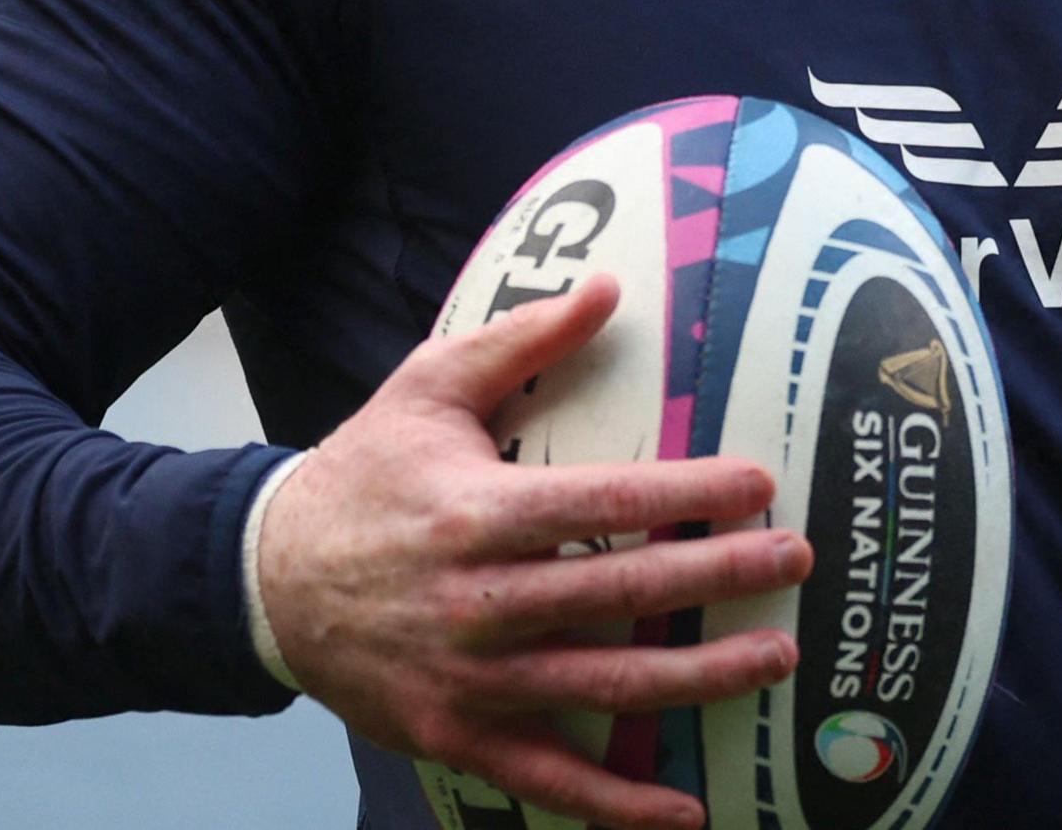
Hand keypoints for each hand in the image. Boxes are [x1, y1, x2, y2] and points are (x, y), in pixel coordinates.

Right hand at [258, 275, 814, 829]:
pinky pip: (551, 780)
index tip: (758, 484)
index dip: (689, 494)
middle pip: (624, 592)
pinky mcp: (458, 736)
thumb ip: (522, 339)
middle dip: (722, 577)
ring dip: (702, 678)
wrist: (266, 579)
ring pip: (607, 686)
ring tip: (777, 656)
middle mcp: (480, 601)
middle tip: (796, 561)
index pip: (606, 503)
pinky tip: (688, 813)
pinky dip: (620, 806)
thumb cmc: (363, 474)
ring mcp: (471, 678)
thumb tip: (610, 285)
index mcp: (478, 512)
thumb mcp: (429, 388)